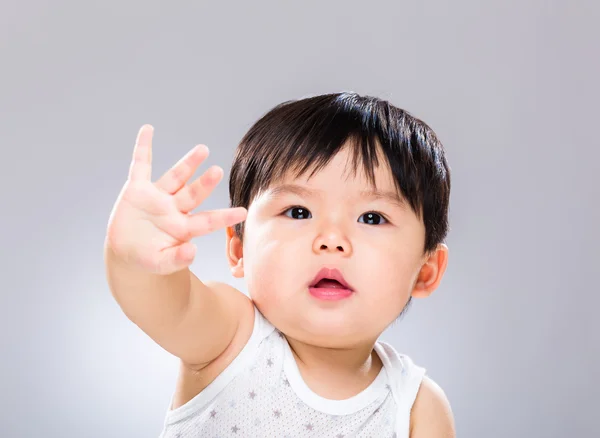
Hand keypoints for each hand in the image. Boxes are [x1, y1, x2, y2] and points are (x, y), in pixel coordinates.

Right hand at [105, 125, 246, 274]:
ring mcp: (157, 197)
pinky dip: (142, 147)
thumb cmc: (147, 258)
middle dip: (205, 183)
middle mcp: (175, 208)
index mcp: (183, 228)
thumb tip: (192, 253)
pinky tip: (148, 129)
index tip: (243, 212)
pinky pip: (140, 165)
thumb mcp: (160, 263)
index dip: (225, 217)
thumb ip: (176, 259)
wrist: (125, 250)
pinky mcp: (137, 189)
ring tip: (203, 149)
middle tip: (218, 171)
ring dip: (188, 163)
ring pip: (176, 176)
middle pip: (193, 194)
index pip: (208, 221)